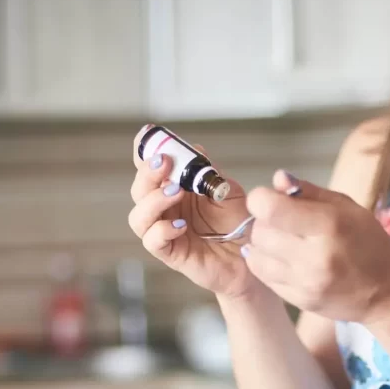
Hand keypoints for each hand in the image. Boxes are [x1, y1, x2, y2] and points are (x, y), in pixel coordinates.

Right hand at [128, 130, 260, 298]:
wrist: (250, 255)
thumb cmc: (237, 223)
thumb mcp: (226, 189)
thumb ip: (208, 172)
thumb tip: (194, 150)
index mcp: (174, 188)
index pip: (149, 168)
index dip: (143, 150)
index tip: (148, 134)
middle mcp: (164, 209)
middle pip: (139, 189)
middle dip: (147, 174)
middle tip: (165, 164)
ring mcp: (164, 232)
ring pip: (138, 217)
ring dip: (153, 201)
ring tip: (176, 192)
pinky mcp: (171, 254)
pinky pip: (153, 242)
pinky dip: (162, 231)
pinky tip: (181, 225)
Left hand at [242, 171, 389, 322]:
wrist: (387, 294)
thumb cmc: (370, 244)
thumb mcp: (348, 208)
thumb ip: (310, 192)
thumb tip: (278, 178)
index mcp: (329, 225)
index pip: (270, 209)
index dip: (262, 199)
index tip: (270, 199)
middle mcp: (314, 256)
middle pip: (260, 231)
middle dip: (264, 221)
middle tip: (282, 222)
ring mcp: (305, 282)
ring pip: (256, 255)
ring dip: (264, 244)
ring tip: (284, 241)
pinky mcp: (298, 300)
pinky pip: (263, 276)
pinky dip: (267, 263)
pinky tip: (284, 259)